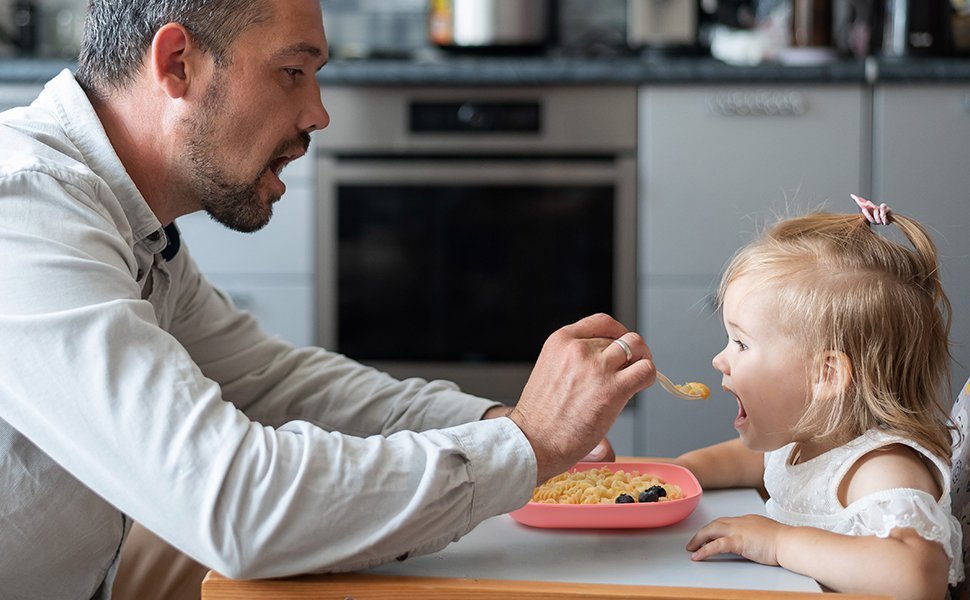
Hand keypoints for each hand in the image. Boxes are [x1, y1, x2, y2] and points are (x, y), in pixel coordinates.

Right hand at [507, 313, 654, 483]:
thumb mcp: (551, 370)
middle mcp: (578, 348)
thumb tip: (608, 364)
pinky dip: (647, 378)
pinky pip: (645, 371)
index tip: (621, 345)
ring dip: (640, 362)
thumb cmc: (540, 416)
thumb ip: (575, 360)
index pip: (602, 322)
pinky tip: (637, 390)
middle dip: (627, 355)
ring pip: (637, 348)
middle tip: (626, 372)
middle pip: (621, 338)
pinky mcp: (612, 390)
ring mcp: (596, 367)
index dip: (618, 333)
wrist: (532, 441)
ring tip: (634, 379)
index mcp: (560, 340)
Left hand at [686, 514, 790, 565]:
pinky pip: (716, 545)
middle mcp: (741, 522)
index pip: (726, 522)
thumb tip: (756, 542)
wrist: (791, 543)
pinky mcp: (738, 541)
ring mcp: (738, 530)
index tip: (708, 535)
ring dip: (699, 540)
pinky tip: (697, 556)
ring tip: (691, 548)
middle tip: (694, 542)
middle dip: (703, 533)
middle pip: (715, 524)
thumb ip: (758, 535)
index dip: (715, 529)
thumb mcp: (768, 535)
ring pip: (711, 531)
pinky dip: (704, 550)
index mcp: (748, 520)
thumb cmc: (785, 542)